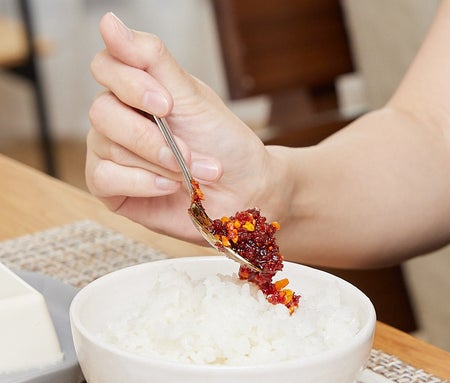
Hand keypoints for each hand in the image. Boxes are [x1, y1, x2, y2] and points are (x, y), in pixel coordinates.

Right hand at [86, 13, 278, 241]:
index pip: (106, 67)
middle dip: (152, 137)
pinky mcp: (109, 188)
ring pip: (107, 147)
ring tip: (192, 173)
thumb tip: (108, 22)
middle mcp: (116, 118)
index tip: (168, 104)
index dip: (131, 85)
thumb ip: (152, 59)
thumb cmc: (223, 143)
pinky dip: (144, 183)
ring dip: (160, 163)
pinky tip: (170, 186)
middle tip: (188, 151)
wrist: (245, 191)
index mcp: (136, 89)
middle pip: (102, 112)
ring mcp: (109, 152)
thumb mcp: (193, 97)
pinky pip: (105, 179)